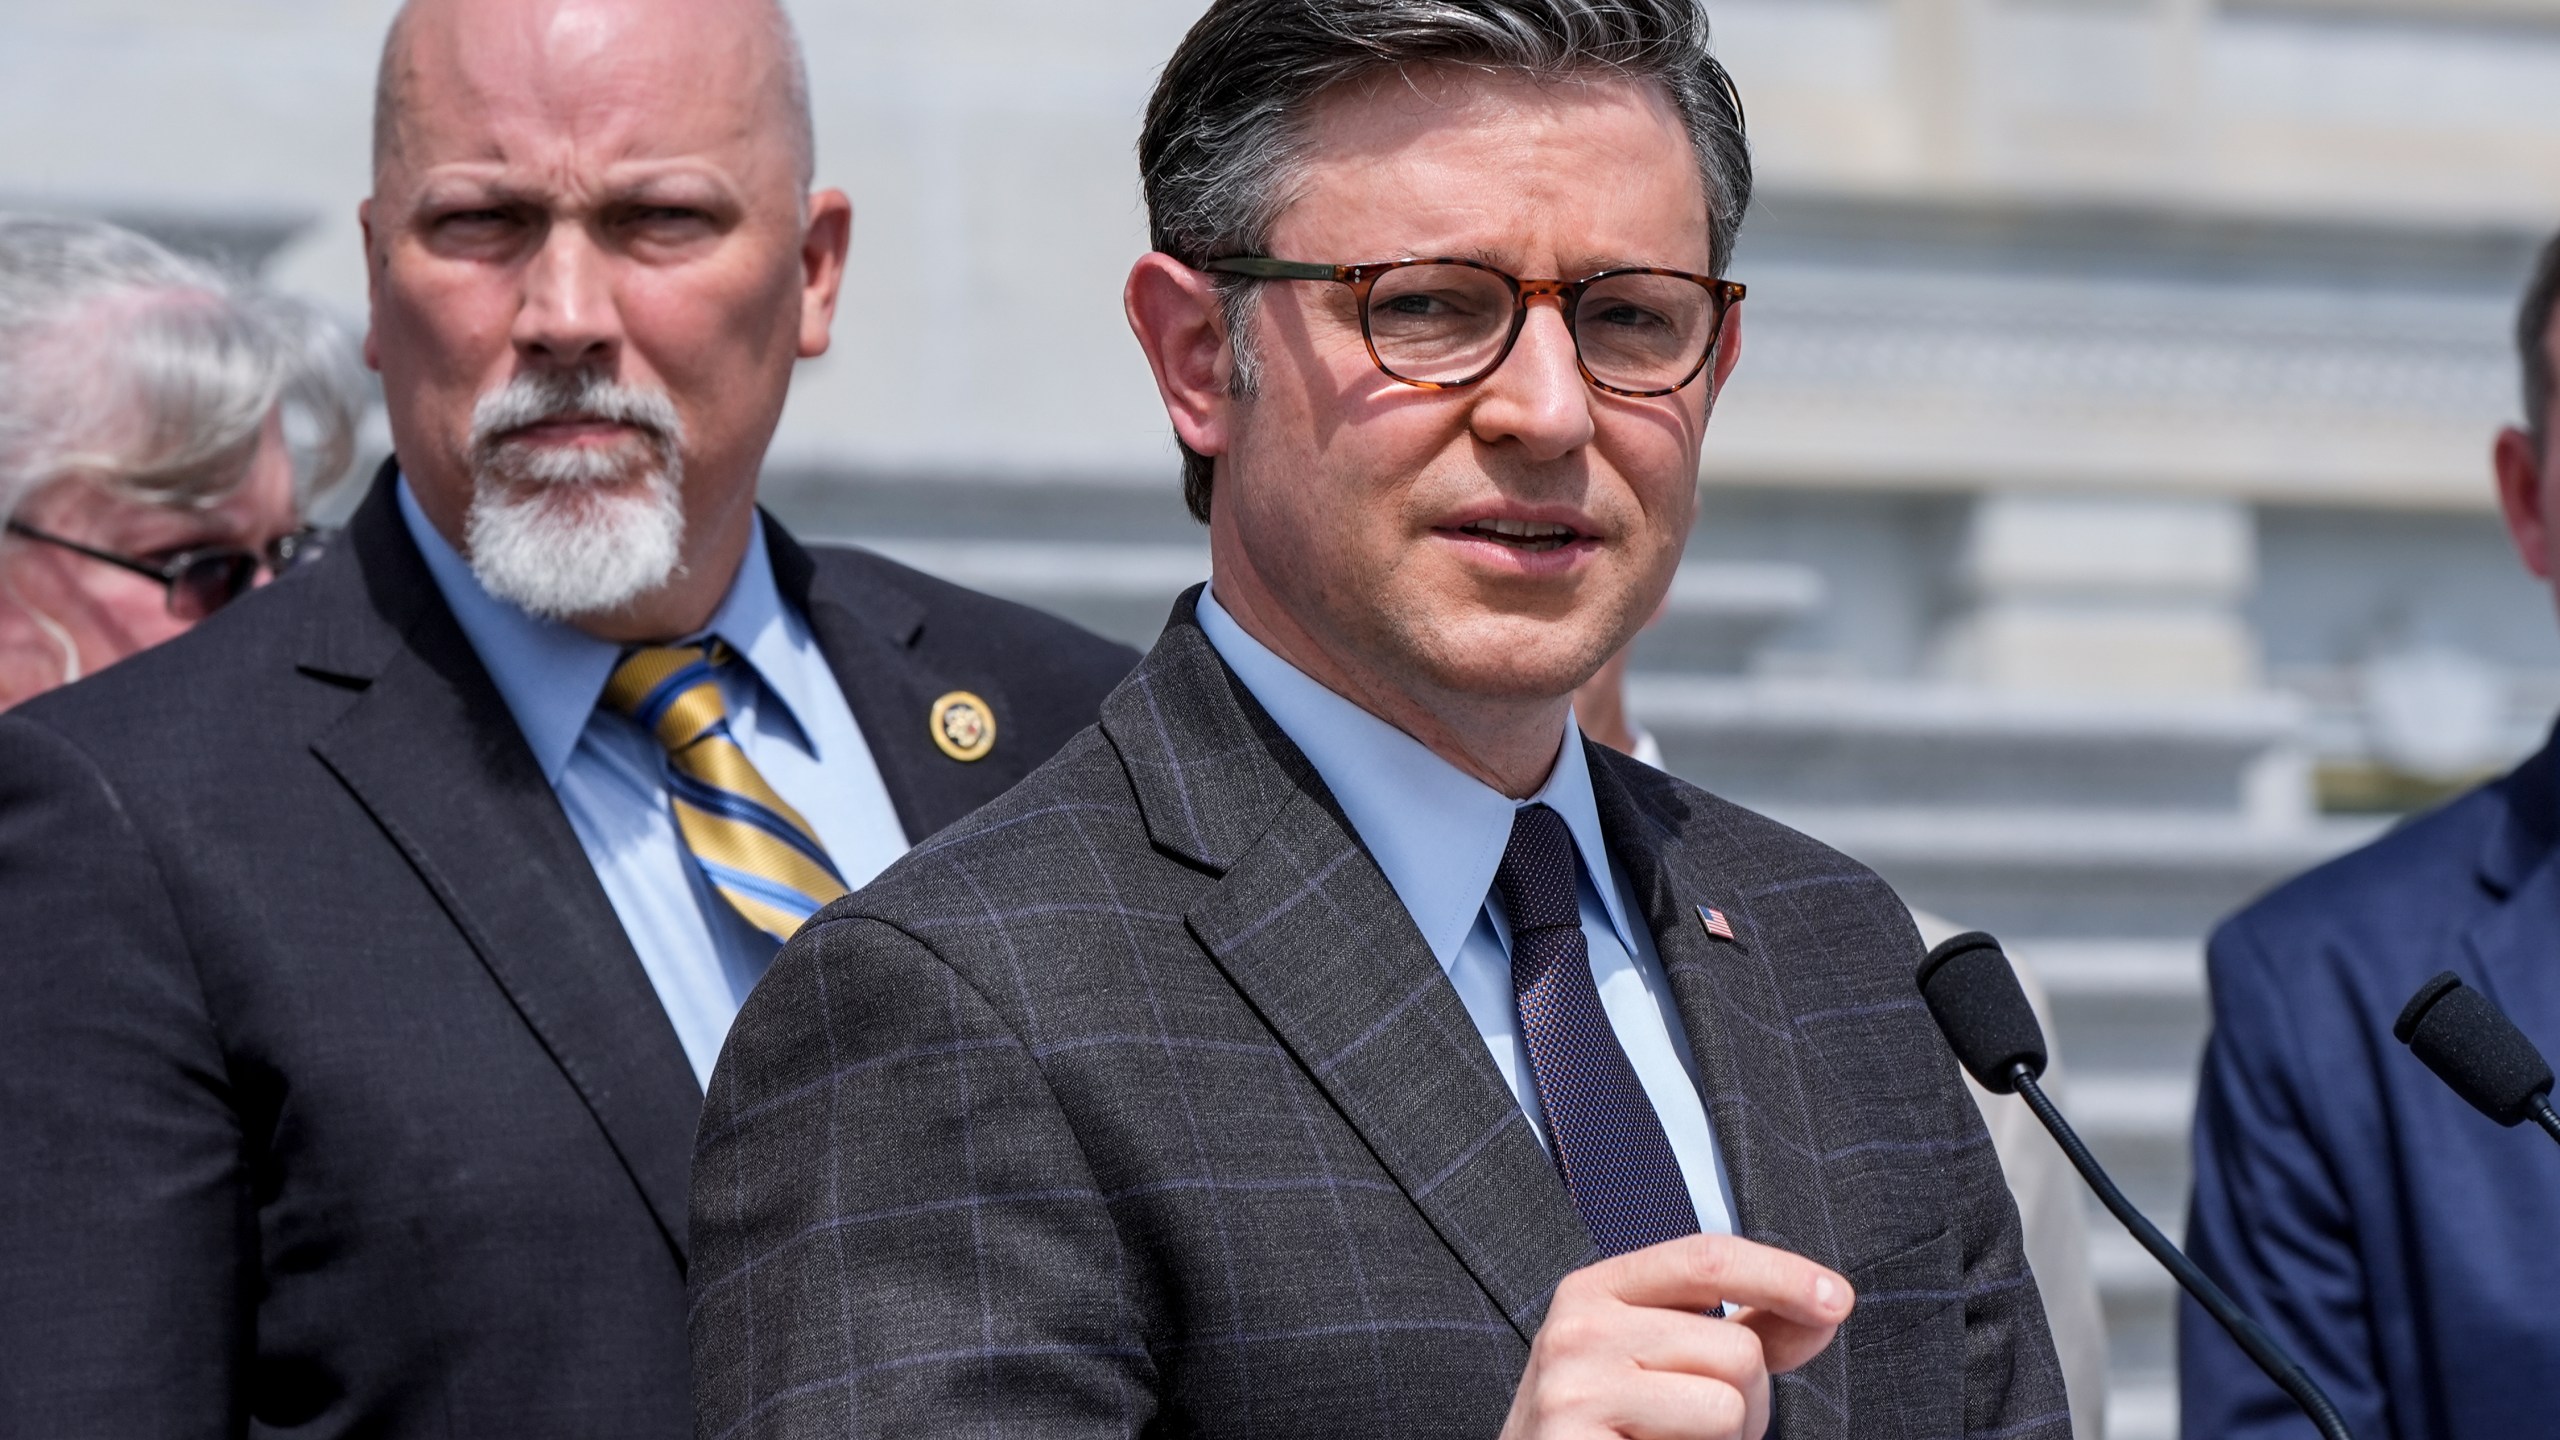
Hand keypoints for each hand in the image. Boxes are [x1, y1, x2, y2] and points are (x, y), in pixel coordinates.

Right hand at [1498, 1233, 1852, 1439]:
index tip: (1836, 1299)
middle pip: (1735, 1348)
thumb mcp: (1660, 1358)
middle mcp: (1577, 1327)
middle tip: (1697, 1426)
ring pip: (1727, 1407)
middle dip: (1748, 1400)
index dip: (1781, 1274)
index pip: (1706, 1258)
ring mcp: (1574, 1388)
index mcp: (1597, 1289)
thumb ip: (1738, 1330)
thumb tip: (1823, 1308)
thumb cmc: (1606, 1426)